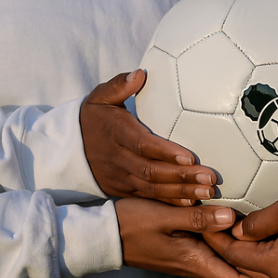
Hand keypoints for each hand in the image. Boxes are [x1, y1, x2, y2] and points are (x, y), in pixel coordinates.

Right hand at [80, 70, 215, 205]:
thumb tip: (140, 73)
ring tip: (207, 193)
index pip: (143, 145)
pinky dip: (169, 203)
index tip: (190, 157)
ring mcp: (120, 178)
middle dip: (182, 177)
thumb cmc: (94, 117)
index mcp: (116, 134)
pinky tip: (191, 204)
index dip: (166, 152)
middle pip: (152, 171)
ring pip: (153, 189)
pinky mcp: (123, 190)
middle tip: (209, 180)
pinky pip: (148, 199)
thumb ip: (119, 85)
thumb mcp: (100, 97)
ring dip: (181, 193)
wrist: (67, 148)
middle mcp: (118, 159)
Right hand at [116, 198, 277, 277]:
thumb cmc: (132, 224)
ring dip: (255, 272)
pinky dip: (238, 261)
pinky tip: (249, 254)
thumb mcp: (165, 216)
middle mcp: (198, 265)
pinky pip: (219, 261)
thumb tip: (234, 218)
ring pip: (230, 271)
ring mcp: (192, 261)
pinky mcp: (187, 252)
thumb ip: (199, 218)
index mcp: (197, 260)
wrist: (105, 236)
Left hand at [203, 180, 277, 277]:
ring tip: (207, 273)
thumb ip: (260, 223)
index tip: (200, 223)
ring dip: (232, 277)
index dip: (215, 239)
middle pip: (243, 276)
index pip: (235, 255)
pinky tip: (244, 275)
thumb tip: (237, 231)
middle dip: (217, 261)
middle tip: (195, 247)